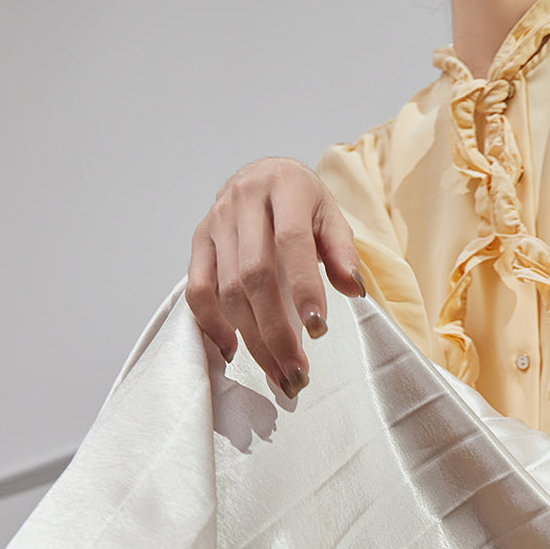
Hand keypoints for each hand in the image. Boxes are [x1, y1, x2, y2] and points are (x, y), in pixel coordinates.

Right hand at [186, 157, 365, 397]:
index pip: (292, 242)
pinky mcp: (199, 241)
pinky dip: (211, 323)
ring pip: (228, 290)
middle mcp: (244, 200)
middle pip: (255, 275)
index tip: (318, 330)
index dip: (304, 288)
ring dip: (253, 339)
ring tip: (278, 374)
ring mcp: (216, 221)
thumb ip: (342, 250)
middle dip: (277, 331)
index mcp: (284, 186)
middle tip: (297, 373)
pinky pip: (197, 289)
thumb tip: (353, 289)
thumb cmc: (303, 202)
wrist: (263, 174)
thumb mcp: (331, 215)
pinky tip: (233, 349)